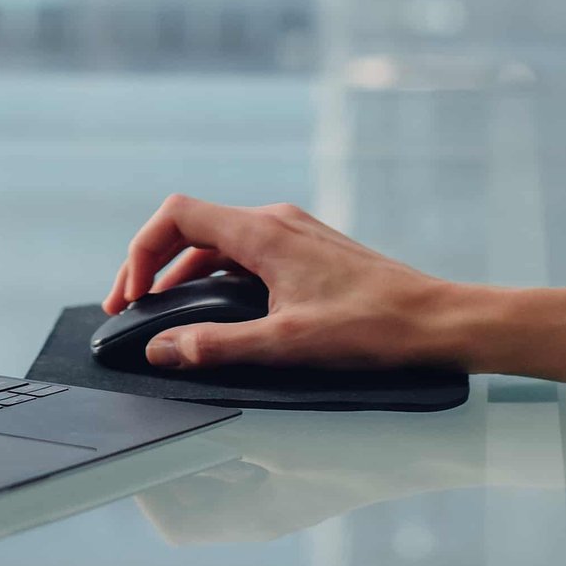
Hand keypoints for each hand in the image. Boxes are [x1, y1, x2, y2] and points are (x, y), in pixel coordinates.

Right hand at [101, 194, 459, 370]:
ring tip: (165, 314)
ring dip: (183, 273)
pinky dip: (216, 276)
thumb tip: (163, 349)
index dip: (140, 252)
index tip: (130, 296)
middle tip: (133, 308)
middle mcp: (276, 221)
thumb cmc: (371, 328)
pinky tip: (217, 310)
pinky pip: (246, 253)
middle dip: (153, 265)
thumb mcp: (285, 344)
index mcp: (263, 233)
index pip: (176, 216)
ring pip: (219, 241)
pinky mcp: (309, 251)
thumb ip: (216, 345)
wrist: (436, 320)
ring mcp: (294, 233)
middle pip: (192, 227)